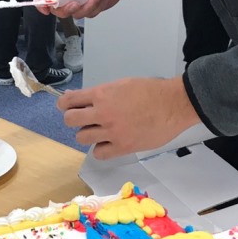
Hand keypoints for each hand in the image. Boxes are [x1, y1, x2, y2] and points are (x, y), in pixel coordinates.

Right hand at [37, 0, 135, 18]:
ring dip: (89, 5)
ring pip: (76, 14)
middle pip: (58, 10)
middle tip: (77, 3)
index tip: (46, 10)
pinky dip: (98, 6)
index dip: (42, 4)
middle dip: (68, 9)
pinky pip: (90, 14)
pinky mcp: (91, 8)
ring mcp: (80, 2)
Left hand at [58, 76, 199, 159]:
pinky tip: (108, 143)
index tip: (66, 107)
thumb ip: (102, 94)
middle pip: (70, 120)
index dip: (64, 104)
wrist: (173, 104)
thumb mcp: (122, 84)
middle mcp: (103, 114)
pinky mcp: (123, 147)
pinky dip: (101, 149)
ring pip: (82, 138)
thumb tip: (83, 100)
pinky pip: (99, 153)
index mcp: (102, 95)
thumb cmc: (151, 91)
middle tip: (83, 119)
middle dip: (74, 119)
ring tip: (98, 131)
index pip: (70, 101)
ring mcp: (112, 132)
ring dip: (87, 134)